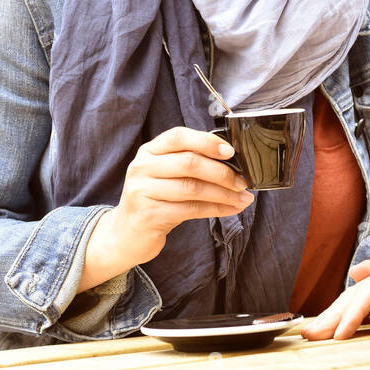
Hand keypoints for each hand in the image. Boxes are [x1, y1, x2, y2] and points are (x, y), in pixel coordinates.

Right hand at [81, 127, 251, 287]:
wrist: (126, 233)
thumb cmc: (156, 199)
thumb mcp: (166, 175)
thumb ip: (190, 162)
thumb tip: (232, 161)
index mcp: (149, 151)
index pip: (178, 136)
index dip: (206, 141)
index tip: (230, 151)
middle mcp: (142, 167)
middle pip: (189, 162)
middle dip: (222, 172)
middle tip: (243, 181)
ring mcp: (143, 191)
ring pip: (193, 188)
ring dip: (224, 193)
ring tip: (243, 198)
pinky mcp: (150, 215)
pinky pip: (191, 209)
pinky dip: (216, 209)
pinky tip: (231, 209)